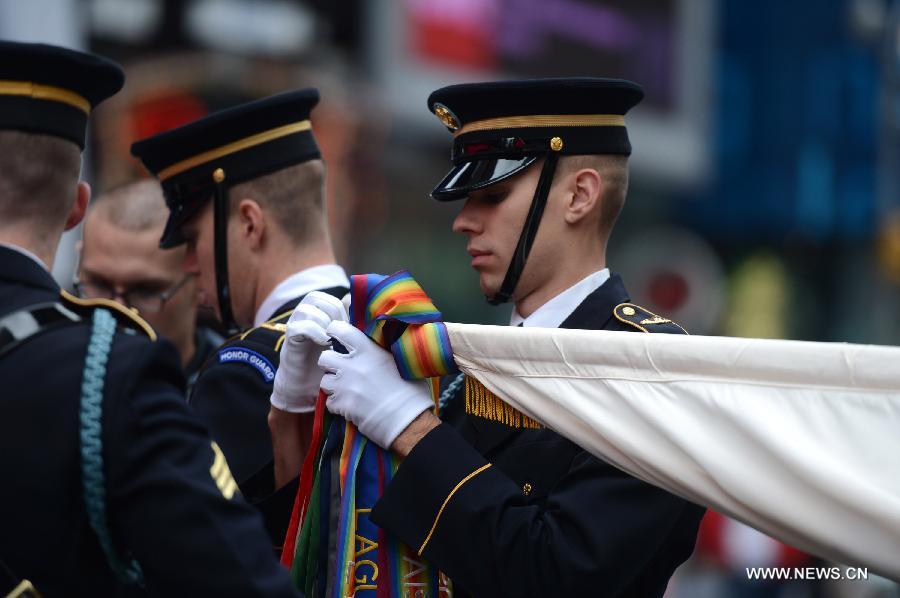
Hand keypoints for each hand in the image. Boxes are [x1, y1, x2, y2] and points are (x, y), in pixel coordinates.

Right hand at [270, 291, 347, 412]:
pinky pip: (298, 327)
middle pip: (318, 298)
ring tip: (333, 337)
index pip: (329, 297)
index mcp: (318, 311)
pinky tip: (325, 343)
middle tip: (342, 331)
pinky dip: (314, 332)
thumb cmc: (328, 361)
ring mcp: (295, 324)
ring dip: (323, 321)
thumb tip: (365, 312)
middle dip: (334, 313)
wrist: (307, 384)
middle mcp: (305, 314)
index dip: (342, 307)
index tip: (351, 324)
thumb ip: (350, 327)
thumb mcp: (343, 341)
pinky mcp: (290, 338)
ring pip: (306, 309)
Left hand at [319, 321, 433, 449]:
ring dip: (333, 384)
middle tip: (341, 369)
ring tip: (346, 389)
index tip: (335, 334)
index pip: (342, 331)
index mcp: (369, 351)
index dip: (335, 330)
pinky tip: (350, 405)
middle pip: (325, 357)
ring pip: (324, 381)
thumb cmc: (412, 391)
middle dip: (330, 363)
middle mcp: (353, 366)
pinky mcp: (343, 406)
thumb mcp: (401, 362)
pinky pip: (329, 402)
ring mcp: (346, 387)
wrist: (409, 421)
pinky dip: (337, 404)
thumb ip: (383, 352)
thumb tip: (376, 347)